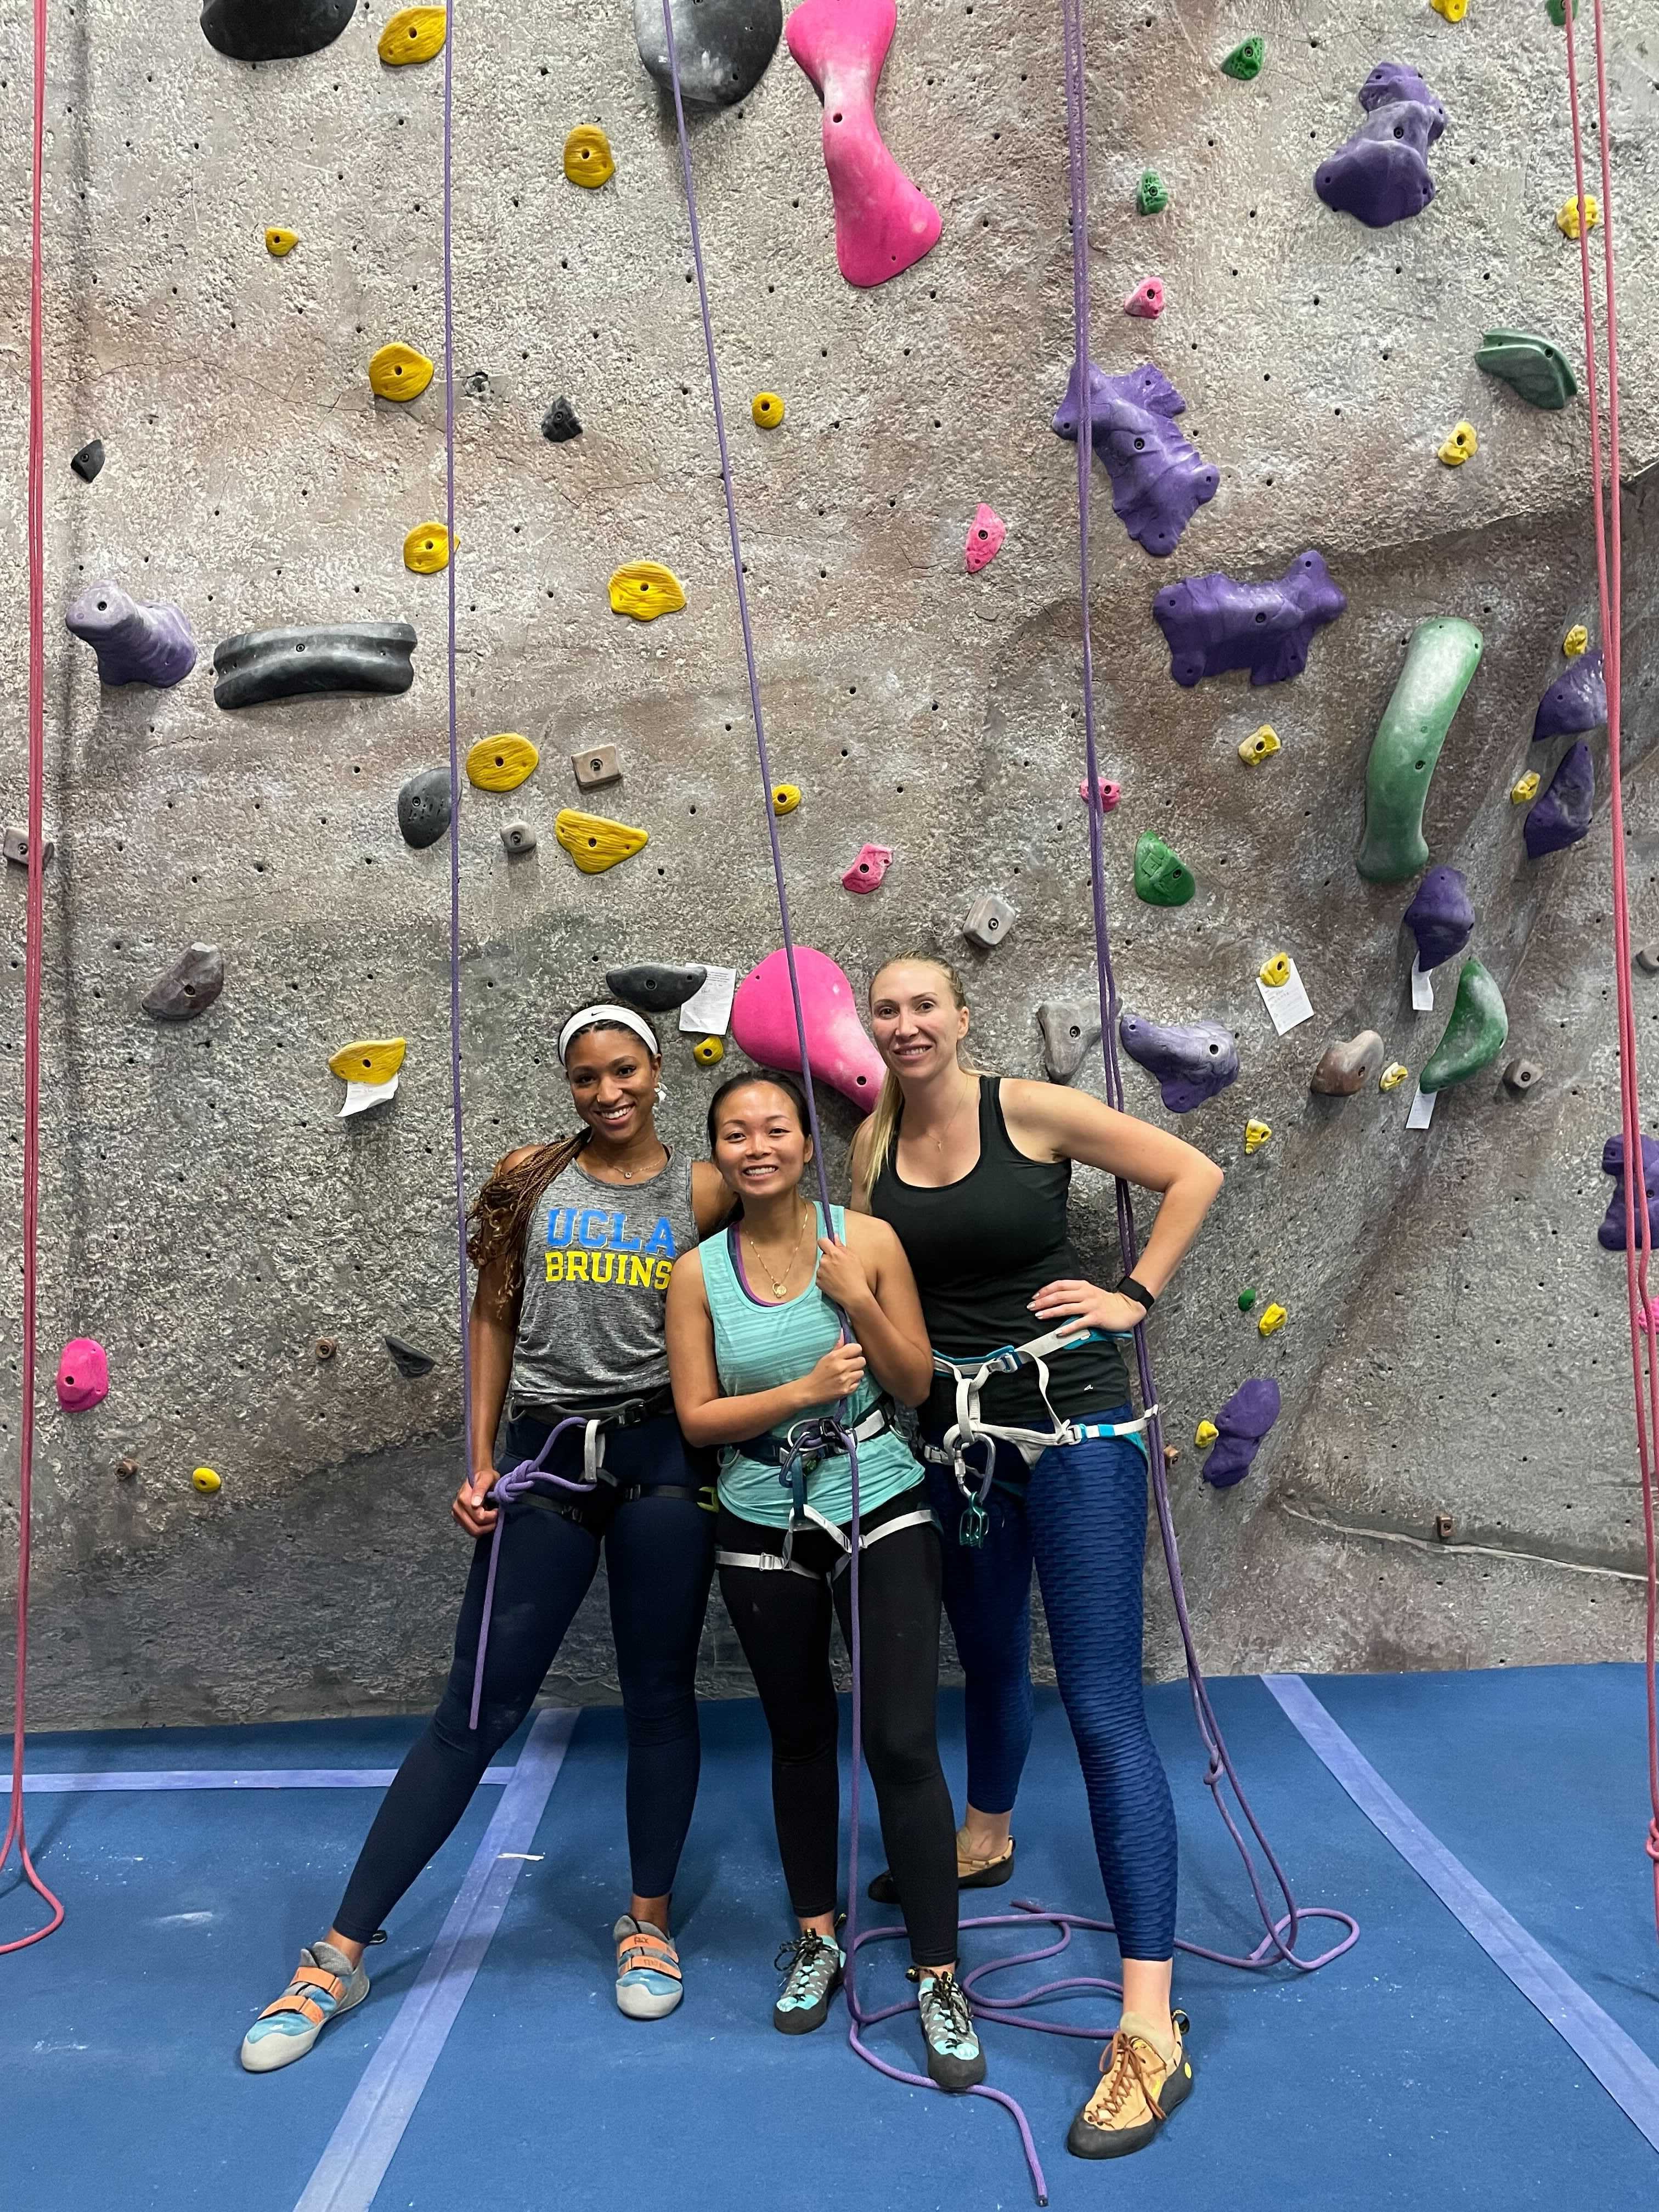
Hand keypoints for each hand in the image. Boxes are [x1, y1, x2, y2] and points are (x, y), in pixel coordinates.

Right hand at [452, 1466, 499, 1536]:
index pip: (479, 1518)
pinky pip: (470, 1530)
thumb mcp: (487, 1478)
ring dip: (485, 1527)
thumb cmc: (485, 1477)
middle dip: (489, 1525)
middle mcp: (457, 1508)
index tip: (497, 1509)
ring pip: (473, 1532)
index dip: (492, 1516)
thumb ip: (480, 1489)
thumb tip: (475, 1504)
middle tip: (496, 1515)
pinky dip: (480, 1527)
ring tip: (491, 1516)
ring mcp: (456, 1514)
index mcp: (463, 1499)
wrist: (479, 1475)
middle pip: (475, 1529)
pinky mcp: (458, 1518)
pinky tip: (485, 1518)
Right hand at [803, 1339, 867, 1404]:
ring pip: (861, 1372)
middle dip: (857, 1362)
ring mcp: (844, 1380)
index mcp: (835, 1357)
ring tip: (848, 1374)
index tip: (852, 1354)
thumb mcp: (826, 1357)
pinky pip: (858, 1383)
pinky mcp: (846, 1390)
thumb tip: (844, 1332)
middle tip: (851, 1364)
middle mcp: (841, 1368)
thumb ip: (837, 1346)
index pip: (857, 1348)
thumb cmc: (819, 1372)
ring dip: (856, 1373)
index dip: (856, 1350)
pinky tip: (846, 1381)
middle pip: (862, 1360)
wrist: (811, 1390)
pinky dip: (853, 1382)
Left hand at [814, 1235, 872, 1313]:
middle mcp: (824, 1261)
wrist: (854, 1295)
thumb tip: (835, 1237)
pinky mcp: (818, 1282)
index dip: (826, 1243)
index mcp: (833, 1253)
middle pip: (823, 1255)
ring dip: (827, 1269)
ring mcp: (820, 1272)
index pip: (822, 1241)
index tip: (829, 1247)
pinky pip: (820, 1276)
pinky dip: (825, 1278)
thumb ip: (842, 1246)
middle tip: (839, 1266)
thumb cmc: (857, 1276)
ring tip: (838, 1276)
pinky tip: (834, 1282)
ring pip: (822, 1266)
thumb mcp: (854, 1258)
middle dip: (829, 1258)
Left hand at [1028, 1278, 1146, 1337]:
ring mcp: (1091, 1305)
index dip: (1045, 1290)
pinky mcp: (1096, 1317)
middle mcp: (1085, 1294)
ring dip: (1051, 1312)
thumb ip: (1075, 1294)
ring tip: (1039, 1316)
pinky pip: (1079, 1323)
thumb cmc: (1107, 1302)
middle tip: (1031, 1307)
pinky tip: (1058, 1332)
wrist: (1128, 1307)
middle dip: (1043, 1301)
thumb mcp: (1090, 1293)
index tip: (1035, 1296)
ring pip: (1066, 1308)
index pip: (1060, 1285)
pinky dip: (1067, 1327)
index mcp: (1083, 1286)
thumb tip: (1056, 1300)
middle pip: (1060, 1295)